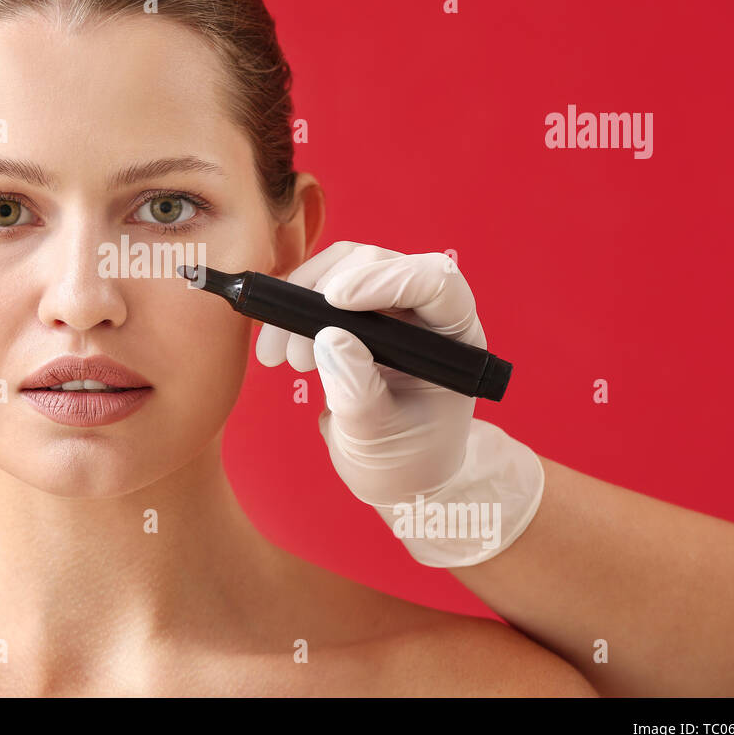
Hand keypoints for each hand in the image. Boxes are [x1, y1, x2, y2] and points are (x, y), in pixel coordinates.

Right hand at [256, 240, 544, 566]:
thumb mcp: (378, 438)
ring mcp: (392, 305)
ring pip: (345, 265)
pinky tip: (279, 347)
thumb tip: (329, 338)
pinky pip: (321, 283)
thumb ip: (358, 392)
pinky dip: (292, 307)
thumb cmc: (404, 459)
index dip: (385, 281)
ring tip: (283, 358)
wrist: (396, 470)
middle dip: (327, 296)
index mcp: (454, 338)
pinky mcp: (358, 309)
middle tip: (297, 357)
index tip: (332, 302)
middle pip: (381, 264)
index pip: (435, 283)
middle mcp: (428, 311)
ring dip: (302, 299)